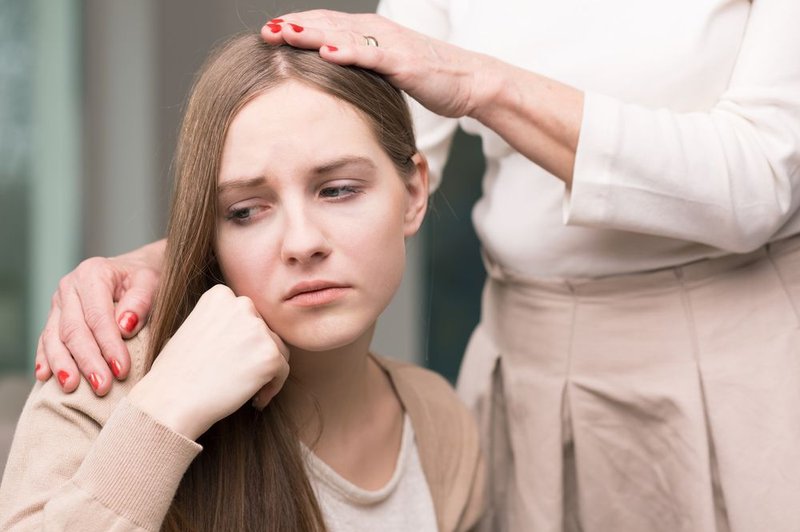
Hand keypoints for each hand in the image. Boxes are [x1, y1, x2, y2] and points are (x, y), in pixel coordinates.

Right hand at [35, 240, 164, 395]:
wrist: (133, 270)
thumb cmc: (144, 279)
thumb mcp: (151, 282)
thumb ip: (140, 301)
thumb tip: (124, 327)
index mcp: (93, 274)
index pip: (98, 316)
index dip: (108, 345)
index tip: (121, 370)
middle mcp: (69, 287)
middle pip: (74, 330)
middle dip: (88, 361)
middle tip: (102, 386)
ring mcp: (58, 303)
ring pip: (53, 337)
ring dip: (63, 365)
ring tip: (71, 387)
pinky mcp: (54, 317)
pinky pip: (44, 340)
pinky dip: (45, 359)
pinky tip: (44, 377)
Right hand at [127, 285, 289, 439]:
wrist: (170, 401)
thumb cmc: (175, 372)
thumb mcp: (193, 328)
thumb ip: (221, 322)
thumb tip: (243, 330)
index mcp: (221, 294)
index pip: (248, 316)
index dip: (243, 341)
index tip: (229, 360)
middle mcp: (242, 304)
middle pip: (266, 331)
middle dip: (256, 354)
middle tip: (237, 377)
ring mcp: (257, 328)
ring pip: (278, 350)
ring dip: (266, 370)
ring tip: (245, 389)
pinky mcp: (270, 354)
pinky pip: (283, 371)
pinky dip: (273, 387)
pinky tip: (253, 400)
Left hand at [260, 10, 496, 118]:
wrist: (470, 82)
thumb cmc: (432, 78)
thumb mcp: (389, 71)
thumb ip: (364, 69)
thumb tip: (338, 78)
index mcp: (372, 34)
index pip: (328, 25)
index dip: (299, 26)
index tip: (270, 33)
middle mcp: (378, 33)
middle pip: (329, 25)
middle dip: (295, 27)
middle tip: (265, 31)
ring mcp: (390, 46)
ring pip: (344, 35)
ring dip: (312, 33)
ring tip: (284, 33)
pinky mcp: (404, 63)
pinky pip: (371, 56)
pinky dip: (348, 52)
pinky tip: (326, 52)